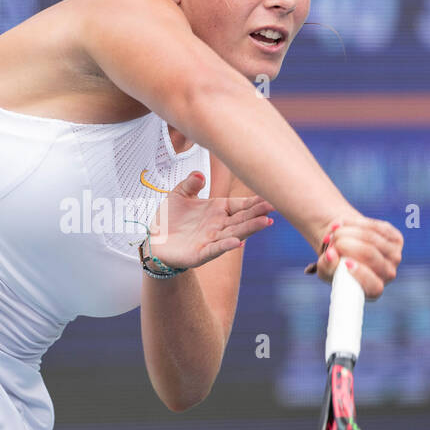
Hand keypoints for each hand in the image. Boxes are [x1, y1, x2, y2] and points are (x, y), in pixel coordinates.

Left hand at [145, 172, 274, 269]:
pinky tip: (237, 242)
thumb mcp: (178, 195)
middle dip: (258, 213)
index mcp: (217, 209)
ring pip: (235, 233)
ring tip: (265, 222)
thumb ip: (189, 184)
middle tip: (274, 206)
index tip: (270, 195)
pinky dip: (226, 246)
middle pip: (243, 218)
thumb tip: (199, 175)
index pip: (241, 204)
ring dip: (250, 229)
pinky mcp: (200, 254)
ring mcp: (211, 240)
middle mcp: (219, 225)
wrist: (155, 241)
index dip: (254, 201)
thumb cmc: (169, 219)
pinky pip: (215, 249)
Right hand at [304, 209, 403, 299]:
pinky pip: (374, 227)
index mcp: (373, 289)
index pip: (374, 286)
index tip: (346, 263)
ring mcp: (394, 255)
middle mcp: (388, 274)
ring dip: (347, 232)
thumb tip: (331, 255)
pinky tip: (343, 225)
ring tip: (334, 234)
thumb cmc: (336, 264)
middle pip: (370, 254)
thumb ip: (326, 265)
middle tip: (332, 241)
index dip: (361, 274)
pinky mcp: (396, 238)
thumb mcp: (325, 268)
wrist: (347, 247)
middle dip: (346, 244)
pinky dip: (355, 223)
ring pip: (370, 237)